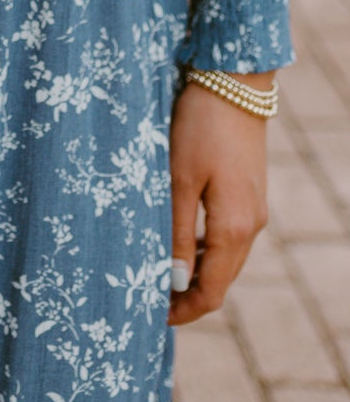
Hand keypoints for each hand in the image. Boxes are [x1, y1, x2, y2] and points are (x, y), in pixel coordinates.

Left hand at [168, 70, 272, 325]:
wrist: (235, 83)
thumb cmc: (200, 127)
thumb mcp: (179, 179)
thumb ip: (175, 231)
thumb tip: (173, 282)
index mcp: (232, 229)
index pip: (211, 292)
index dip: (183, 311)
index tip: (151, 317)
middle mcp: (250, 226)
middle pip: (221, 280)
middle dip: (188, 296)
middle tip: (148, 300)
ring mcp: (254, 210)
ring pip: (224, 259)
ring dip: (195, 272)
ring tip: (157, 274)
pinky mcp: (249, 194)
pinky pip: (228, 237)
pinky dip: (204, 249)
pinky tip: (179, 241)